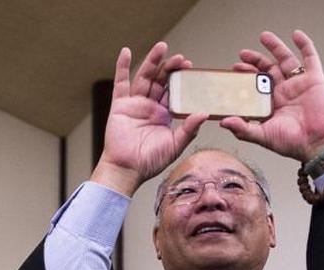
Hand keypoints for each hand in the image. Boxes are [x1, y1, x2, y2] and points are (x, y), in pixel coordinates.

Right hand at [91, 42, 208, 196]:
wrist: (127, 169)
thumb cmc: (150, 162)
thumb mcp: (175, 145)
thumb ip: (189, 129)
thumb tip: (204, 113)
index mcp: (164, 115)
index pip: (174, 91)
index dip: (181, 79)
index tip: (190, 67)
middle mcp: (150, 107)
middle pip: (160, 81)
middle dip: (170, 68)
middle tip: (181, 58)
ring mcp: (134, 105)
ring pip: (144, 78)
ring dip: (152, 61)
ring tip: (162, 47)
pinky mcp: (120, 106)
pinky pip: (120, 83)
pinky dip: (121, 67)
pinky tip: (126, 51)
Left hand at [219, 30, 323, 162]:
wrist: (318, 145)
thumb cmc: (292, 144)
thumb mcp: (263, 137)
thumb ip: (243, 129)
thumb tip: (223, 122)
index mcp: (271, 104)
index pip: (255, 84)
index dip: (246, 75)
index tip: (234, 68)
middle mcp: (284, 92)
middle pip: (268, 70)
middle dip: (256, 60)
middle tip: (243, 54)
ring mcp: (299, 84)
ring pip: (286, 60)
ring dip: (275, 47)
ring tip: (263, 36)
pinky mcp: (315, 80)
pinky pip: (310, 58)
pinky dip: (305, 45)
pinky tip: (296, 34)